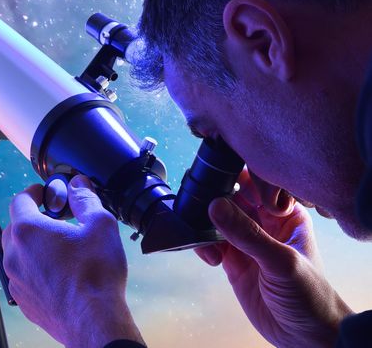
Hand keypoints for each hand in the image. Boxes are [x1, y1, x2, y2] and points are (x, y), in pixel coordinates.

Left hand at [1, 175, 144, 347]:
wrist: (94, 321)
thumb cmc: (95, 276)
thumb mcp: (100, 226)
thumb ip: (85, 199)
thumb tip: (79, 185)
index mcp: (27, 231)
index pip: (20, 200)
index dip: (33, 192)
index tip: (44, 192)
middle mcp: (14, 254)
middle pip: (16, 227)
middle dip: (33, 219)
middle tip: (57, 221)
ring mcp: (15, 279)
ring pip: (17, 253)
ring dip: (33, 246)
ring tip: (60, 249)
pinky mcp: (22, 300)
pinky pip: (23, 276)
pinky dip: (35, 269)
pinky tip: (58, 273)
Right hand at [195, 169, 352, 347]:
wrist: (305, 336)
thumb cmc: (310, 296)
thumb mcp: (281, 261)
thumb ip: (247, 234)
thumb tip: (215, 205)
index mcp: (284, 214)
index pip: (257, 184)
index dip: (236, 178)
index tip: (214, 180)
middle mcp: (264, 223)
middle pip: (230, 198)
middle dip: (213, 202)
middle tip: (201, 210)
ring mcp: (246, 241)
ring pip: (216, 219)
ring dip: (205, 226)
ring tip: (205, 241)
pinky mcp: (232, 260)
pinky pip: (209, 242)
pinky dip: (202, 245)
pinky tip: (209, 258)